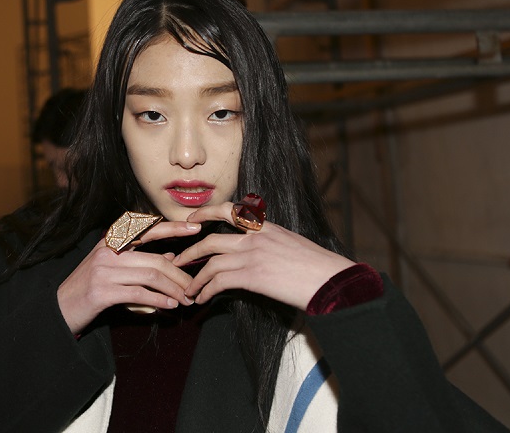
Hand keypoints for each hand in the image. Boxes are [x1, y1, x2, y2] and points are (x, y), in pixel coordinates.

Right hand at [57, 221, 199, 333]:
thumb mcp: (113, 268)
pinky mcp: (102, 291)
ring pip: (151, 276)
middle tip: (194, 287)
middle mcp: (107, 251)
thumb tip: (174, 255)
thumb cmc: (90, 287)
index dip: (173, 228)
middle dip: (180, 275)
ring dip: (173, 290)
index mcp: (111, 241)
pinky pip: (139, 294)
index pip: (148, 229)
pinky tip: (169, 306)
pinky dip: (159, 300)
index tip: (195, 228)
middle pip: (156, 259)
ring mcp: (103, 270)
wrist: (59, 307)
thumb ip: (141, 260)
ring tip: (186, 300)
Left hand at [173, 203, 352, 310]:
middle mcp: (257, 237)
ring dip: (194, 277)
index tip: (191, 220)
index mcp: (266, 226)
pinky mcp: (253, 276)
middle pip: (210, 239)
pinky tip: (201, 299)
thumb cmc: (318, 268)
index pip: (229, 211)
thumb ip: (270, 243)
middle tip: (177, 261)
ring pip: (210, 262)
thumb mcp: (292, 245)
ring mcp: (254, 255)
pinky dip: (205, 290)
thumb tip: (257, 252)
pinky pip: (219, 281)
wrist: (332, 280)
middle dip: (189, 251)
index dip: (205, 213)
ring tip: (186, 289)